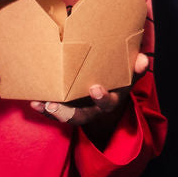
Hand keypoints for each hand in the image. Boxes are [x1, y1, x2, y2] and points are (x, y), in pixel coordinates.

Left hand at [30, 53, 149, 145]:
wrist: (109, 92)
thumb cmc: (118, 79)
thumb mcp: (129, 74)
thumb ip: (136, 68)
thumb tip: (144, 60)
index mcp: (111, 100)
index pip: (108, 103)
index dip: (102, 98)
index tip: (94, 88)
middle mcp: (94, 110)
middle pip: (81, 117)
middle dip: (67, 113)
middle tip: (54, 105)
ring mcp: (80, 110)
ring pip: (65, 116)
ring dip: (52, 112)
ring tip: (40, 103)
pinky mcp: (67, 108)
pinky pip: (55, 112)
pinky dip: (44, 108)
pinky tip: (34, 101)